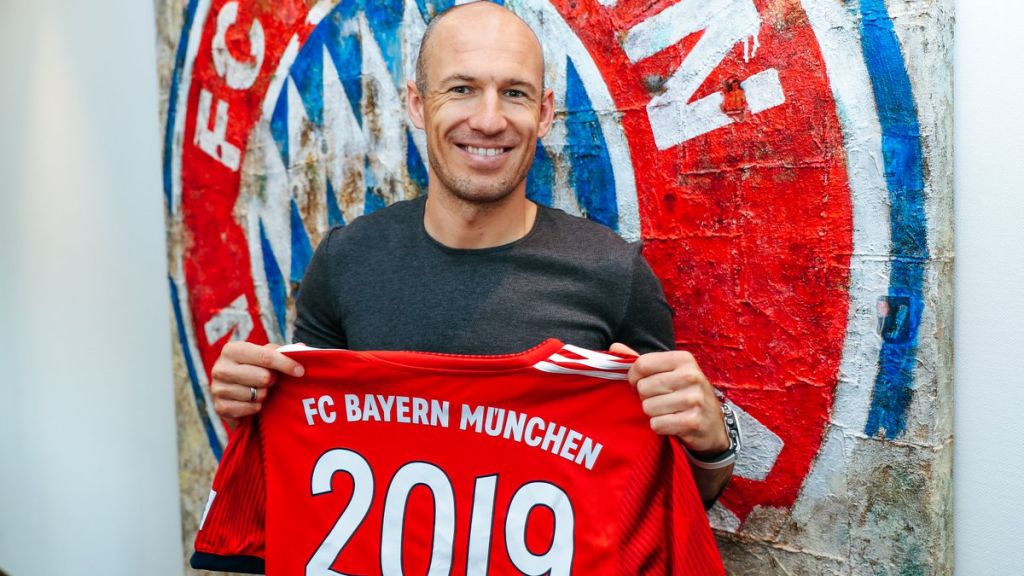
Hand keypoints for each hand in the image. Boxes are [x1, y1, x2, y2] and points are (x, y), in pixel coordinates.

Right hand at [210, 341, 304, 427]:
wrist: (233, 394)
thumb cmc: (253, 370)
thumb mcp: (265, 357)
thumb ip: (282, 351)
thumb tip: (302, 347)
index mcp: (232, 349)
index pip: (265, 356)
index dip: (286, 364)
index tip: (300, 371)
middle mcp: (220, 367)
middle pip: (263, 377)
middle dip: (272, 381)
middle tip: (271, 381)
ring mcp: (217, 388)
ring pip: (256, 394)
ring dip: (263, 395)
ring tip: (259, 390)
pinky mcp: (219, 407)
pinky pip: (249, 409)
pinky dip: (255, 407)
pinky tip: (252, 402)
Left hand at [610, 343, 728, 456]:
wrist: (712, 424)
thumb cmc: (684, 393)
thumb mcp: (668, 372)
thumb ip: (641, 361)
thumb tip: (614, 347)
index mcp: (683, 359)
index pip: (641, 364)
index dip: (634, 377)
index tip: (640, 383)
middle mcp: (691, 376)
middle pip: (643, 387)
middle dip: (645, 397)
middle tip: (660, 400)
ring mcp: (693, 399)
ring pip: (648, 407)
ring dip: (653, 413)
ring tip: (668, 411)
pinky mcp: (692, 421)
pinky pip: (657, 424)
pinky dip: (660, 427)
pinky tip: (672, 423)